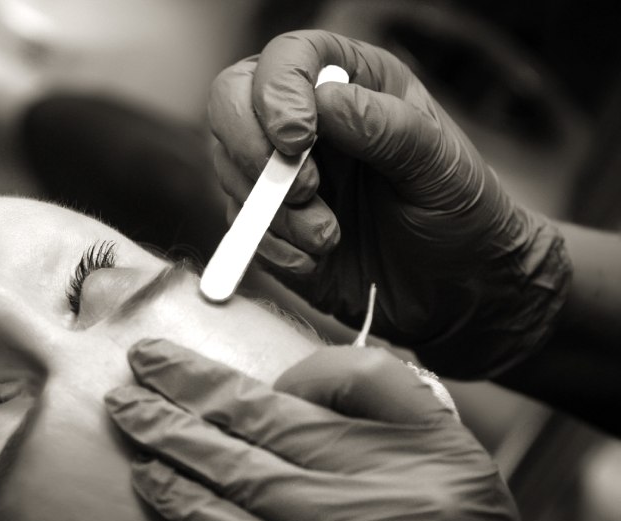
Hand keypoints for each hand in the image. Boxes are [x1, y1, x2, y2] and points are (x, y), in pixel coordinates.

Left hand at [105, 339, 527, 520]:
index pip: (364, 377)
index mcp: (434, 450)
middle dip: (196, 384)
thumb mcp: (448, 472)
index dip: (299, 368)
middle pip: (275, 417)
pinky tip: (150, 475)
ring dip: (171, 435)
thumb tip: (286, 388)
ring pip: (238, 467)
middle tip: (143, 360)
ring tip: (125, 408)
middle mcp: (393, 485)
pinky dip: (183, 498)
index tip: (259, 370)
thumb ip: (382, 416)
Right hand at [208, 30, 569, 378]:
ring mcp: (280, 171)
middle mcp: (306, 119)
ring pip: (230, 168)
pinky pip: (240, 227)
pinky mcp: (268, 223)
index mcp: (351, 82)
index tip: (297, 139)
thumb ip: (387, 127)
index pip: (285, 59)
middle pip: (231, 100)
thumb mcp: (441, 167)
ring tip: (330, 236)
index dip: (277, 92)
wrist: (455, 291)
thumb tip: (325, 101)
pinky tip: (316, 259)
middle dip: (252, 150)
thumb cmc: (460, 215)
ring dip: (274, 212)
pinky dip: (273, 247)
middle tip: (303, 191)